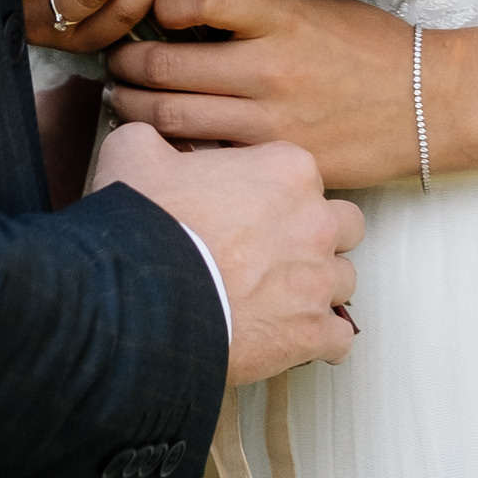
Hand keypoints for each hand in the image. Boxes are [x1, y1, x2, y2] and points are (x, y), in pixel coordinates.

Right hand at [92, 123, 363, 382]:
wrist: (140, 297)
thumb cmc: (145, 225)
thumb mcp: (135, 153)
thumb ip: (152, 137)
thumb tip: (143, 135)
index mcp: (287, 171)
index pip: (305, 178)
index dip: (279, 196)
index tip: (253, 212)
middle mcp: (315, 221)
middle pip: (343, 225)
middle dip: (316, 238)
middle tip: (274, 253)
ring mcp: (317, 280)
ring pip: (343, 281)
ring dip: (317, 290)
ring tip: (278, 300)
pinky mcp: (311, 334)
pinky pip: (338, 338)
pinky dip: (318, 341)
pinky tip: (289, 339)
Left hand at [104, 0, 477, 192]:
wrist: (428, 104)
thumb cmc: (370, 47)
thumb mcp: (315, 6)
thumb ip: (256, 9)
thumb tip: (189, 7)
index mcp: (282, 17)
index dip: (163, 1)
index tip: (153, 7)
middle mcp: (269, 68)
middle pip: (169, 64)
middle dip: (128, 61)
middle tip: (114, 59)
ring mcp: (269, 122)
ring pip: (174, 115)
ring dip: (134, 106)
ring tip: (121, 97)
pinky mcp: (274, 162)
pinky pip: (204, 157)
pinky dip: (173, 148)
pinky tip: (159, 141)